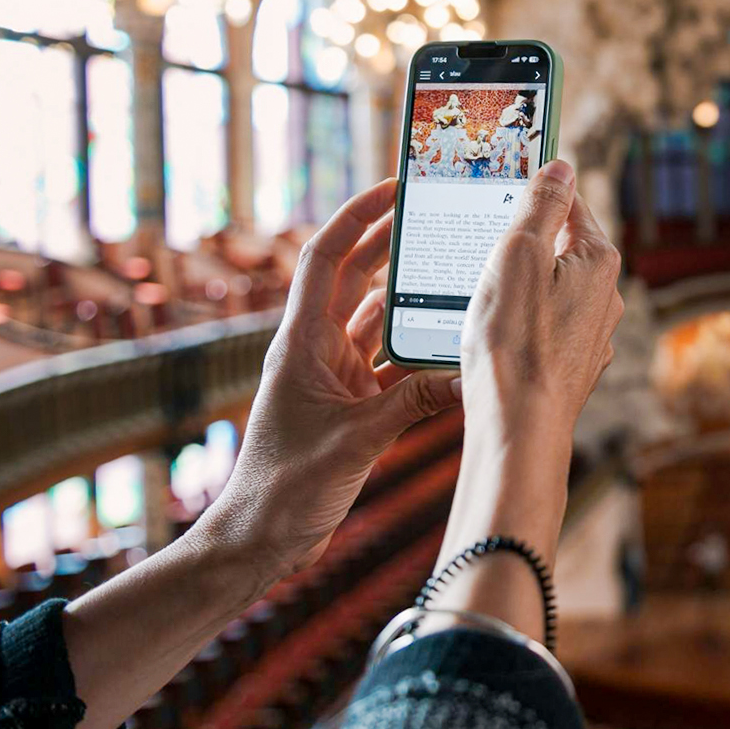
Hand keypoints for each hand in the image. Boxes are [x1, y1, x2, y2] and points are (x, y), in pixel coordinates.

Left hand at [201, 179, 461, 582]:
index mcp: (301, 343)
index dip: (357, 217)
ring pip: (376, 321)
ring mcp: (334, 377)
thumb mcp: (357, 441)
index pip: (325, 258)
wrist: (259, 540)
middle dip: (390, 244)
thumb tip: (469, 375)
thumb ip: (414, 404)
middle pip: (353, 279)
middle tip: (434, 216)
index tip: (394, 188)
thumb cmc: (284, 488)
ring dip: (409, 297)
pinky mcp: (352, 406)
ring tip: (452, 270)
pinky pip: (392, 365)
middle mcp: (316, 351)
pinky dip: (419, 352)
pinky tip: (453, 342)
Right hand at [460, 159, 623, 449]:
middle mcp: (607, 297)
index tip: (506, 183)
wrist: (519, 426)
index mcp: (598, 260)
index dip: (535, 192)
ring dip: (520, 286)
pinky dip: (522, 323)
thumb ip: (541, 205)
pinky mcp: (574, 365)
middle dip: (523, 243)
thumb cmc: (515, 340)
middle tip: (482, 243)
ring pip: (552, 291)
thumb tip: (561, 165)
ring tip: (482, 294)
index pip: (570, 204)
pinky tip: (496, 334)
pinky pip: (545, 328)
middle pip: (560, 248)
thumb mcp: (518, 253)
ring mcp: (593, 335)